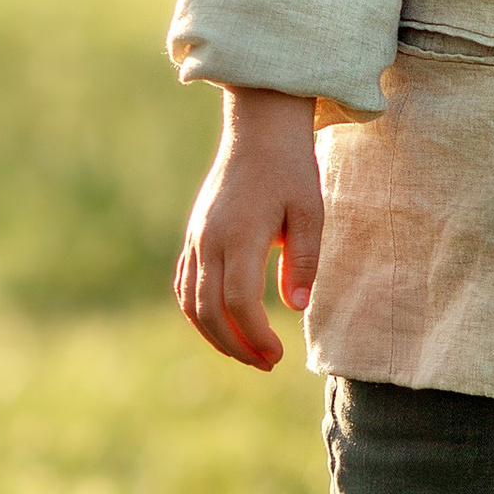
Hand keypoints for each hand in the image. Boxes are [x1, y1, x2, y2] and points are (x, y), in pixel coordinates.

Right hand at [174, 87, 321, 374]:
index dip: (255, 335)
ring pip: (190, 302)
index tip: (278, 354)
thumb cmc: (291, 169)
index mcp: (239, 233)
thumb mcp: (309, 210)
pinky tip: (223, 326)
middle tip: (266, 363)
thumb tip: (295, 307)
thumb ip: (303, 259)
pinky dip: (199, 313)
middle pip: (208, 310)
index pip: (238, 300)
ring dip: (215, 335)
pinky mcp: (193, 237)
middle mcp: (209, 240)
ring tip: (247, 353)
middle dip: (235, 345)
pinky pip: (185, 285)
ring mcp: (196, 239)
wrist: (259, 131)